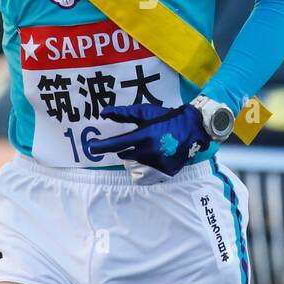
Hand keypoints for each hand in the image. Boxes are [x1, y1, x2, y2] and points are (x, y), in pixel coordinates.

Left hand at [85, 102, 210, 177]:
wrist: (193, 128)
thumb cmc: (166, 117)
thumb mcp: (145, 112)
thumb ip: (124, 113)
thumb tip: (104, 113)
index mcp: (143, 136)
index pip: (116, 144)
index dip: (101, 147)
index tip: (90, 148)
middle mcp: (148, 151)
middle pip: (124, 155)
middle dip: (125, 149)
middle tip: (137, 140)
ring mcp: (157, 163)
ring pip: (136, 163)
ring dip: (138, 155)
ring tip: (150, 145)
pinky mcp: (165, 171)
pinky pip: (149, 170)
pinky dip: (149, 163)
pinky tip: (158, 153)